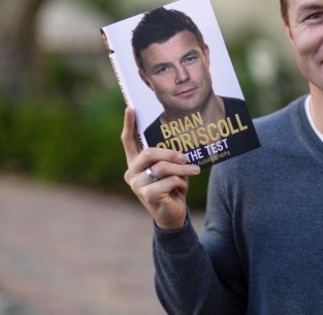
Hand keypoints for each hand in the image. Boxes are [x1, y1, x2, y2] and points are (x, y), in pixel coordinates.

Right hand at [121, 108, 200, 229]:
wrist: (173, 214)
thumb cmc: (172, 188)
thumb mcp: (171, 169)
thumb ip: (169, 157)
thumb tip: (181, 147)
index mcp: (135, 163)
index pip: (128, 141)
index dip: (129, 124)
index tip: (130, 108)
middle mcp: (132, 172)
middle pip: (150, 153)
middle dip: (171, 154)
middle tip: (186, 156)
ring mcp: (137, 184)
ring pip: (162, 168)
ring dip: (182, 169)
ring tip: (195, 170)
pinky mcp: (147, 195)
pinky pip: (169, 181)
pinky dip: (180, 183)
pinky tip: (182, 188)